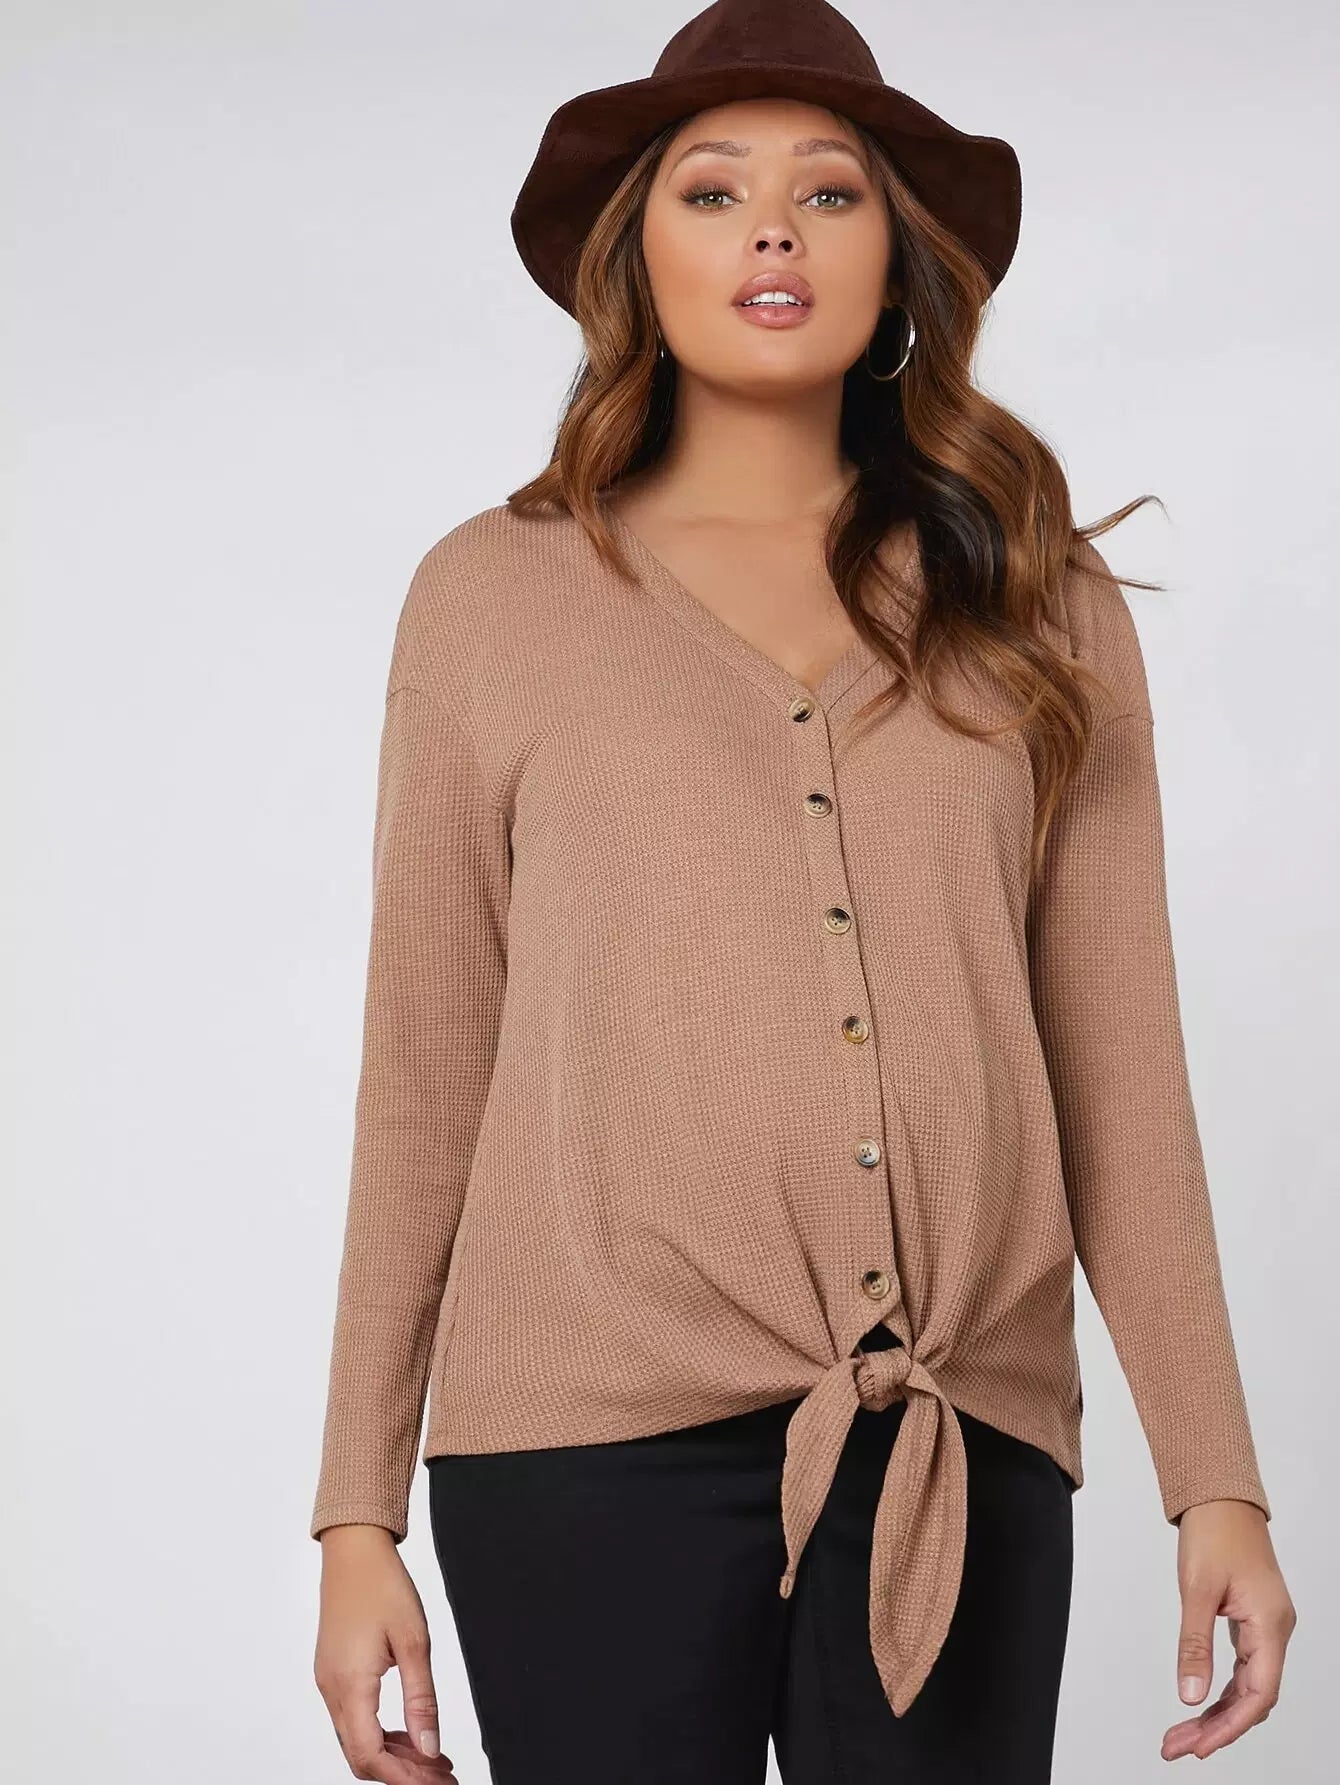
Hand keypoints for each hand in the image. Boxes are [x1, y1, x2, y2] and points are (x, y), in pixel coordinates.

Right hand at [314, 1525, 460, 1782]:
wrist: (354, 1549)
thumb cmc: (382, 1584)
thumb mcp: (413, 1641)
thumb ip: (422, 1699)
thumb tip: (429, 1748)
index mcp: (349, 1684)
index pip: (370, 1755)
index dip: (403, 1778)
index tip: (435, 1783)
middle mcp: (332, 1690)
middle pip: (361, 1756)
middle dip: (402, 1773)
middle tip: (442, 1776)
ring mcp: (329, 1682)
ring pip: (357, 1739)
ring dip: (394, 1756)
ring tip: (434, 1760)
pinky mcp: (334, 1673)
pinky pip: (354, 1719)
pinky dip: (382, 1734)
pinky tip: (411, 1733)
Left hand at [1162, 1499, 1295, 1760]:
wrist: (1220, 1496)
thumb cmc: (1213, 1532)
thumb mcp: (1196, 1589)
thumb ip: (1194, 1644)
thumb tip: (1190, 1695)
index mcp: (1270, 1624)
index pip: (1259, 1693)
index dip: (1230, 1725)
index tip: (1199, 1746)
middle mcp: (1275, 1630)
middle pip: (1253, 1697)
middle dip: (1218, 1727)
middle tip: (1177, 1746)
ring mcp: (1266, 1626)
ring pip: (1248, 1685)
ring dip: (1218, 1712)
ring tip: (1182, 1734)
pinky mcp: (1253, 1620)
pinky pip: (1244, 1668)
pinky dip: (1223, 1690)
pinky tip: (1201, 1704)